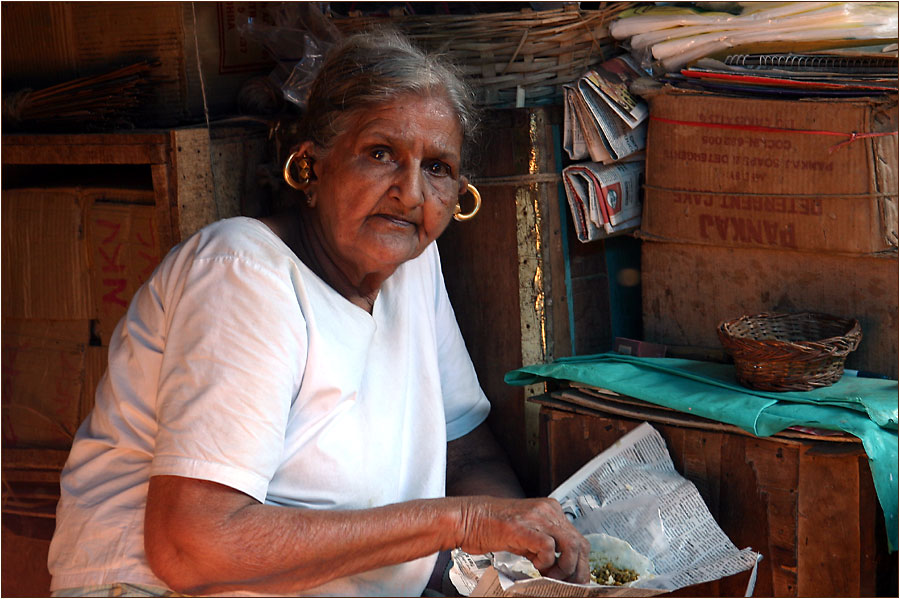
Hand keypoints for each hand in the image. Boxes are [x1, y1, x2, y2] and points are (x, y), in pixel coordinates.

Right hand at [455, 496, 589, 582]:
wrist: (467, 518)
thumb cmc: (492, 527)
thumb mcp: (525, 534)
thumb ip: (544, 546)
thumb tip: (560, 568)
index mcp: (550, 510)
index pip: (579, 539)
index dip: (580, 564)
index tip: (575, 579)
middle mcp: (548, 511)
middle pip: (580, 544)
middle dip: (577, 570)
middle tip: (567, 584)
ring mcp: (537, 518)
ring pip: (571, 546)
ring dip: (564, 568)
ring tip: (551, 575)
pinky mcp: (523, 528)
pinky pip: (549, 547)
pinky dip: (547, 562)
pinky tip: (535, 565)